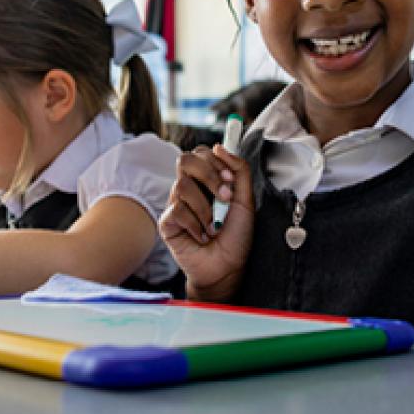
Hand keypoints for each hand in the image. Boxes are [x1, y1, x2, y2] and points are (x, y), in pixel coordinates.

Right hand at [158, 144, 254, 301]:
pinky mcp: (167, 222)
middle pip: (185, 160)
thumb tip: (221, 146)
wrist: (228, 267)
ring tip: (214, 226)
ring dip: (205, 208)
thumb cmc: (236, 236)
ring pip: (182, 186)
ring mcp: (176, 204)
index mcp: (208, 180)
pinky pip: (176, 211)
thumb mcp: (246, 201)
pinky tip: (201, 236)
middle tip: (224, 197)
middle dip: (208, 176)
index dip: (215, 161)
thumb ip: (240, 170)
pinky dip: (195, 225)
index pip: (202, 153)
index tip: (230, 179)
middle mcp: (190, 188)